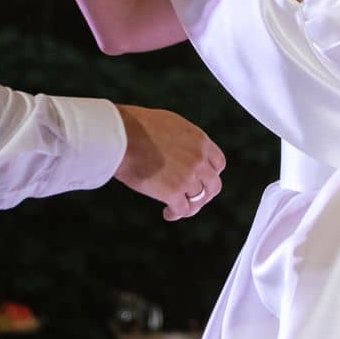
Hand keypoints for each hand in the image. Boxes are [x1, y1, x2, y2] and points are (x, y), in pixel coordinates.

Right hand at [113, 105, 225, 221]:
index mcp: (199, 140)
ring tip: (180, 209)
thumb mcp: (169, 124)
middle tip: (194, 198)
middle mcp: (198, 159)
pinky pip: (182, 210)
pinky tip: (168, 213)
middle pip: (213, 184)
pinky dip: (176, 214)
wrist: (121, 136)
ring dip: (191, 206)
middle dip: (204, 193)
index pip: (218, 163)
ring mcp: (188, 177)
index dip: (211, 174)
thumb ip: (182, 139)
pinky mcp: (173, 192)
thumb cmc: (135, 126)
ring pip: (199, 199)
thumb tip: (177, 149)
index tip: (203, 179)